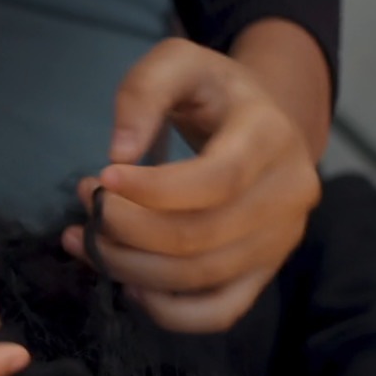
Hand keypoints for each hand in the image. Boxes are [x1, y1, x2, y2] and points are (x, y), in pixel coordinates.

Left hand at [61, 35, 322, 332]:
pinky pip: (219, 313)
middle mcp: (289, 193)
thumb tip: (120, 153)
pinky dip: (168, 312)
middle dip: (128, 229)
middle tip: (86, 205)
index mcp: (272, 136)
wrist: (265, 122)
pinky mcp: (267, 272)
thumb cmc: (214, 92)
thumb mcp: (178, 62)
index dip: (153, 191)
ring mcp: (282, 239)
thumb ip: (144, 92)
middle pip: (202, 236)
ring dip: (131, 267)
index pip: (216, 180)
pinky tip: (130, 284)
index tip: (100, 179)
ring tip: (88, 240)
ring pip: (201, 277)